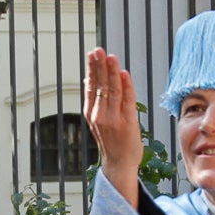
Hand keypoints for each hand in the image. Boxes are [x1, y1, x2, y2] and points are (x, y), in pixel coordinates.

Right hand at [83, 48, 143, 205]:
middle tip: (99, 49)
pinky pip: (127, 100)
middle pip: (100, 85)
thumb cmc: (111, 141)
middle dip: (100, 66)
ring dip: (112, 72)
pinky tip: (124, 73)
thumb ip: (94, 100)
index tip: (93, 54)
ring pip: (112, 90)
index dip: (92, 69)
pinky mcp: (127, 123)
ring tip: (111, 56)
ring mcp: (113, 119)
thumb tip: (87, 79)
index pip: (91, 86)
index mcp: (91, 113)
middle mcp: (100, 115)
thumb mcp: (97, 120)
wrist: (119, 164)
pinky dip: (126, 86)